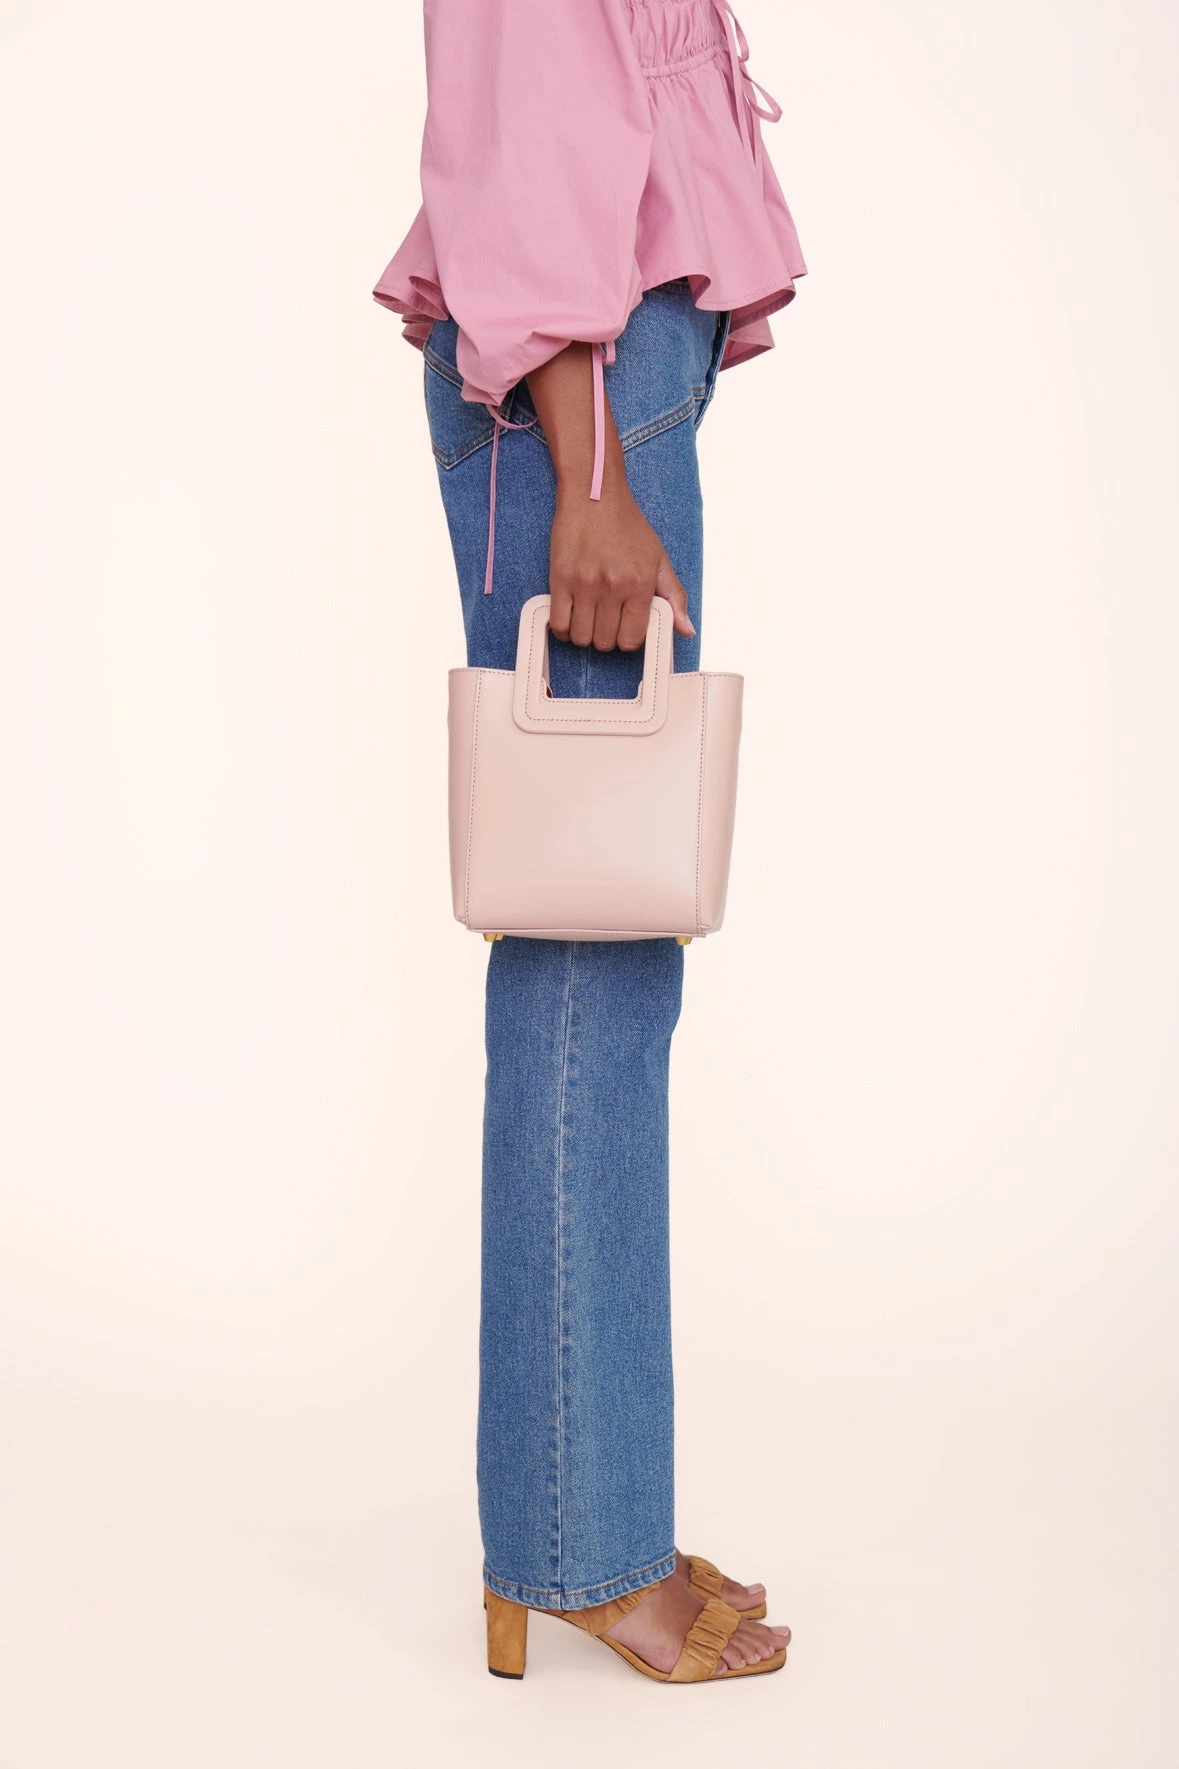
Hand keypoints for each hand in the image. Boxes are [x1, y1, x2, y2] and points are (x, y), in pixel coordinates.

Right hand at [547, 475, 695, 650]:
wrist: (595, 496)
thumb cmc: (627, 524)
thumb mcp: (659, 558)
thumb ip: (674, 596)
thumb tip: (686, 629)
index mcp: (640, 584)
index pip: (633, 638)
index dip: (628, 640)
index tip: (625, 629)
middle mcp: (613, 586)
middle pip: (606, 641)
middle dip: (607, 639)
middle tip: (606, 624)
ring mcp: (585, 584)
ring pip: (581, 637)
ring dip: (585, 636)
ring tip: (588, 621)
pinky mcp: (560, 579)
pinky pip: (559, 623)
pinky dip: (563, 629)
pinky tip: (570, 618)